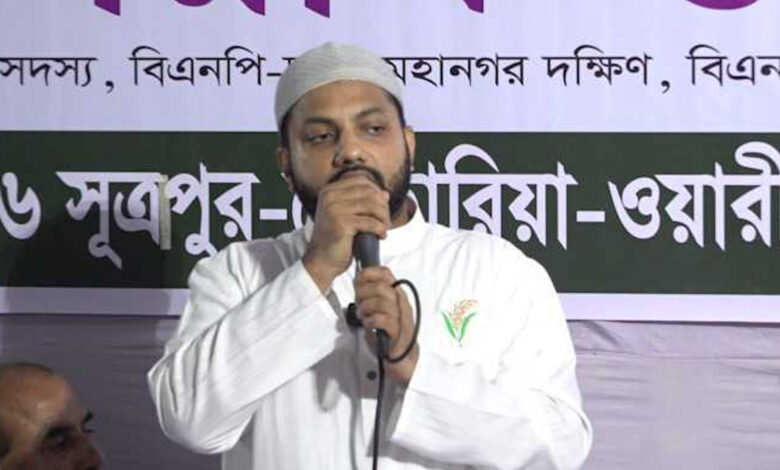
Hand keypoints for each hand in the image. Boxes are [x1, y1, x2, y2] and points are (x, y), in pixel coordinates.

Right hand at [303, 174, 389, 290]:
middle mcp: (330, 196)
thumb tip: (386, 193)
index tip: (382, 207)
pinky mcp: (341, 223)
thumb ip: (365, 202)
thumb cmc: (336, 239)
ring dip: (384, 218)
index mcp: (330, 190)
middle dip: (383, 206)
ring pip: (372, 205)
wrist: (322, 261)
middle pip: (369, 192)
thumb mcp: (349, 215)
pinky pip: (371, 222)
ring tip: (384, 228)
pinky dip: (380, 229)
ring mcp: (334, 208)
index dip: (377, 192)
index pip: (362, 181)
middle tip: (386, 221)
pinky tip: (380, 236)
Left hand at [354, 266, 418, 384]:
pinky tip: (368, 325)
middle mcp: (402, 303)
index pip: (386, 273)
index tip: (358, 282)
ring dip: (365, 308)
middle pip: (381, 287)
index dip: (369, 273)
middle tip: (358, 303)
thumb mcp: (382, 311)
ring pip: (381, 302)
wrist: (405, 359)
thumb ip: (373, 298)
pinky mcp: (398, 332)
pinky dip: (370, 320)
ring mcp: (402, 317)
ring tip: (362, 315)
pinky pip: (382, 319)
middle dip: (363, 293)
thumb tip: (358, 287)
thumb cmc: (391, 335)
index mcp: (398, 295)